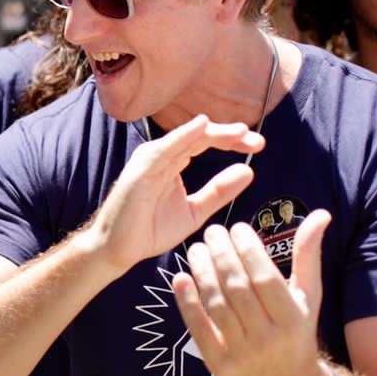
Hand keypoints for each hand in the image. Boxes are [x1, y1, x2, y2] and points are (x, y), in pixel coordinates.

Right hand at [79, 115, 262, 273]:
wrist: (119, 249)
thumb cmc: (150, 229)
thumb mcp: (195, 210)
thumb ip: (219, 191)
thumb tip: (248, 171)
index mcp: (172, 162)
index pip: (204, 142)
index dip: (232, 141)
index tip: (257, 144)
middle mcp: (161, 156)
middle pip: (198, 136)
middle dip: (229, 135)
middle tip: (256, 140)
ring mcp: (150, 160)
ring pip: (185, 138)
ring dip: (213, 132)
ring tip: (238, 132)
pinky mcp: (141, 169)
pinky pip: (165, 148)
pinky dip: (183, 135)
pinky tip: (201, 126)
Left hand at [173, 212, 332, 375]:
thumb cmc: (298, 331)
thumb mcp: (309, 296)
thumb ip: (308, 255)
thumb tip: (320, 214)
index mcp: (293, 320)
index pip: (265, 278)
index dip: (249, 250)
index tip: (237, 227)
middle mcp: (268, 338)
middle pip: (237, 289)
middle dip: (222, 255)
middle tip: (212, 231)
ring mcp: (241, 353)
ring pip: (216, 304)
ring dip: (202, 272)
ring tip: (196, 248)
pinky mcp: (218, 364)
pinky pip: (198, 327)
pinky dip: (187, 301)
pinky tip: (180, 277)